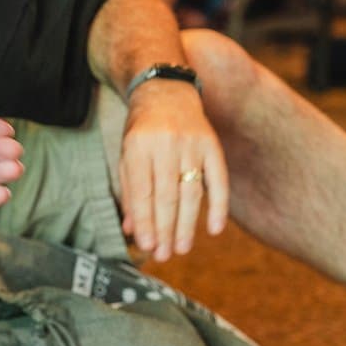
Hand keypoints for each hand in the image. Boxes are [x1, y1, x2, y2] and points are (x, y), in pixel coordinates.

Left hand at [117, 80, 227, 260]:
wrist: (165, 90)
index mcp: (138, 146)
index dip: (146, 221)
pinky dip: (218, 206)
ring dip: (188, 225)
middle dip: (166, 229)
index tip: (147, 246)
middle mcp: (165, 144)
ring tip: (181, 248)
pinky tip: (214, 229)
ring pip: (191, 192)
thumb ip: (129, 191)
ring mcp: (191, 143)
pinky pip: (218, 179)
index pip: (142, 191)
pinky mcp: (212, 144)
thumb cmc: (142, 129)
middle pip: (167, 195)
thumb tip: (132, 230)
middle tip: (165, 255)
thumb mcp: (127, 154)